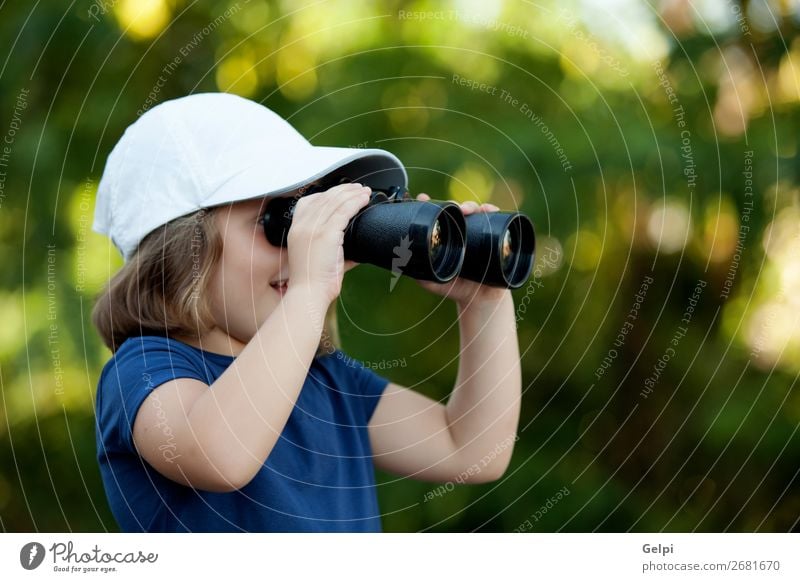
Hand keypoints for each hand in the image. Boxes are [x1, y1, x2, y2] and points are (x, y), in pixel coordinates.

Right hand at [286, 182, 367, 306]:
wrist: (309, 293)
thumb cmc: (313, 281)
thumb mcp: (316, 258)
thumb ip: (333, 249)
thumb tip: (356, 250)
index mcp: (296, 229)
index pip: (309, 201)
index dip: (327, 193)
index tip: (341, 192)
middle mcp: (302, 225)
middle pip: (324, 198)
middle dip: (343, 190)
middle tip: (358, 188)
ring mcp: (313, 228)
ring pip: (335, 201)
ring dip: (352, 194)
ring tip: (364, 192)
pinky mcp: (326, 234)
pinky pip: (344, 211)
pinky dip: (355, 203)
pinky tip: (364, 200)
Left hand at [413, 193, 510, 305]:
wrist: (479, 300)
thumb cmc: (455, 289)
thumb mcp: (435, 282)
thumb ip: (422, 275)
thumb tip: (408, 268)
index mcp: (446, 237)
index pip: (436, 216)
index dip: (429, 204)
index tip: (422, 198)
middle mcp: (462, 232)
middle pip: (457, 210)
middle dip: (454, 204)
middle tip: (452, 207)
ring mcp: (478, 233)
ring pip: (475, 212)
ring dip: (472, 205)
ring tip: (468, 209)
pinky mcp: (494, 238)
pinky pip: (496, 221)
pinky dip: (493, 212)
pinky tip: (489, 210)